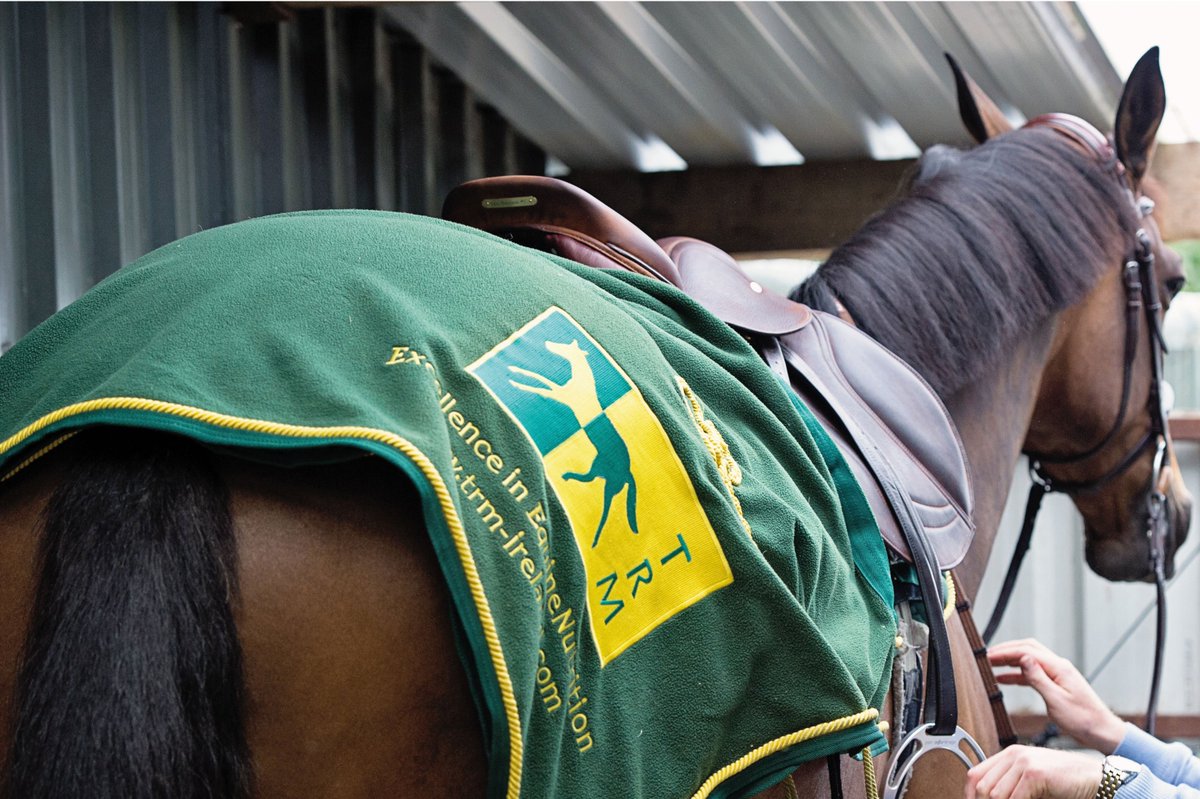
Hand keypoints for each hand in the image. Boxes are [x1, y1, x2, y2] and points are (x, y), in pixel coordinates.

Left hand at [964, 745, 1099, 798]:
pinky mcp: (1035, 774)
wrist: (1094, 778)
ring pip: (996, 795)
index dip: (970, 794)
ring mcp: (1024, 763)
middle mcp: (1014, 755)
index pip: (975, 774)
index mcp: (1010, 754)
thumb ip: (1010, 785)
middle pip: (983, 787)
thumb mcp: (1030, 780)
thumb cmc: (1065, 781)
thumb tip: (988, 797)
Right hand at [988, 639, 1124, 753]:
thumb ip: (1037, 678)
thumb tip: (1023, 658)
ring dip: (1010, 660)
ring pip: (1029, 659)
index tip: (988, 656)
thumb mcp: (1056, 701)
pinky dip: (1017, 673)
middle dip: (1006, 650)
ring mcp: (1058, 674)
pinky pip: (1033, 673)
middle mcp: (1058, 666)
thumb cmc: (1083, 720)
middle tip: (986, 656)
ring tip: (991, 664)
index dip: (1005, 652)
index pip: (1026, 651)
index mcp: (1059, 668)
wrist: (1103, 732)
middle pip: (1027, 649)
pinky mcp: (1057, 683)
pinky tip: (1004, 678)